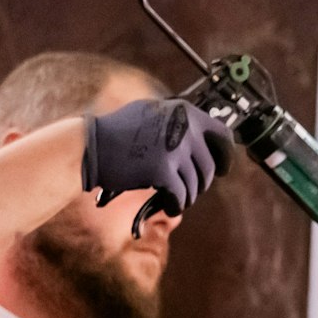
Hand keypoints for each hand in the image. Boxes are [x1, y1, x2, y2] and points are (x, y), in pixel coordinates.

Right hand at [81, 98, 233, 215]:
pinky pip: (181, 196)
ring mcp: (174, 148)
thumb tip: (204, 140)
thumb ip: (178, 122)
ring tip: (175, 198)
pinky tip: (169, 206)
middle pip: (209, 166)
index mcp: (185, 111)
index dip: (226, 156)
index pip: (222, 135)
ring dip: (187, 196)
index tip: (223, 169)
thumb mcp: (153, 113)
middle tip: (189, 189)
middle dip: (201, 183)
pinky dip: (176, 205)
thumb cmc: (116, 132)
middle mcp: (184, 127)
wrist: (91, 146)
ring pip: (195, 184)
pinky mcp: (163, 170)